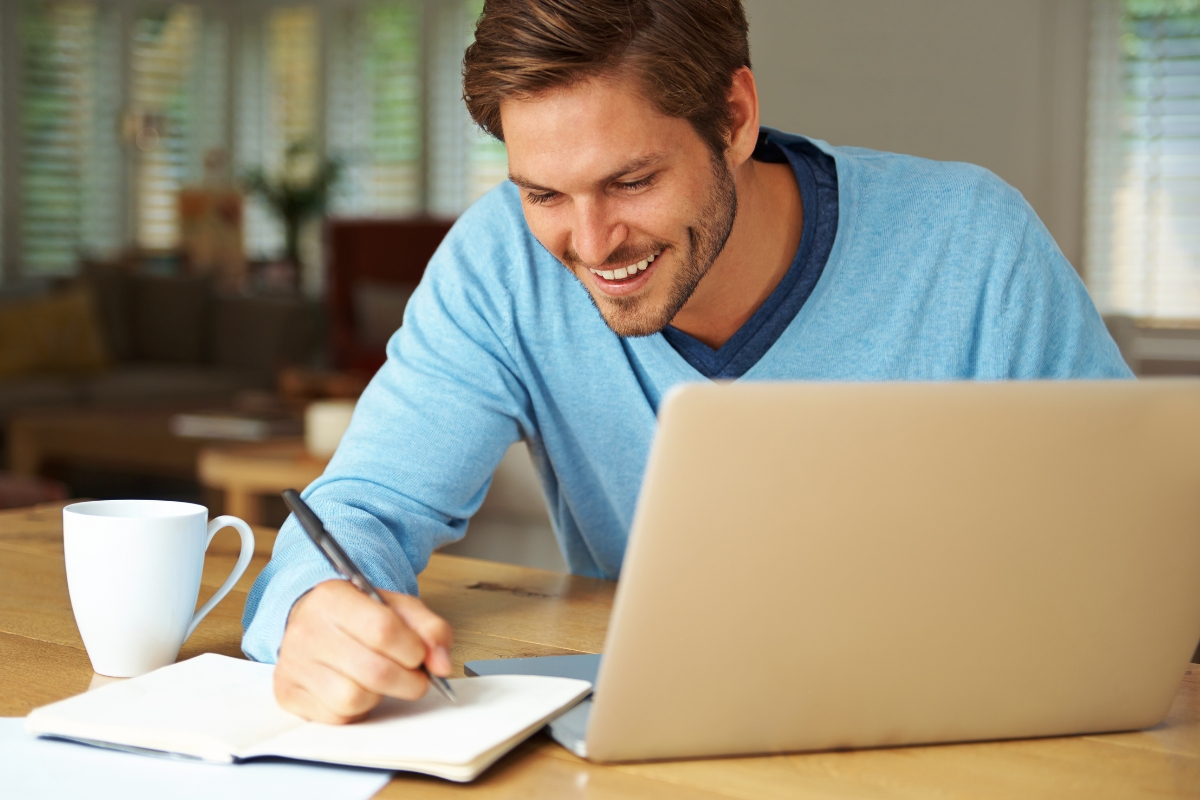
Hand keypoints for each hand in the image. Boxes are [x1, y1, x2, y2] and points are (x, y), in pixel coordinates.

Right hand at [274, 579, 453, 723]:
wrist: (311, 621)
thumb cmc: (357, 615)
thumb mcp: (396, 607)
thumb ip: (429, 628)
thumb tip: (442, 665)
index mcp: (333, 598)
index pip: (383, 630)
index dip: (414, 649)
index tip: (421, 655)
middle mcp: (307, 630)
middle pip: (374, 670)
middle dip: (408, 680)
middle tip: (415, 676)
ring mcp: (294, 665)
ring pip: (354, 698)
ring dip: (380, 695)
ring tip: (379, 679)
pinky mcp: (289, 694)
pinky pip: (337, 716)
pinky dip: (357, 709)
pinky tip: (357, 688)